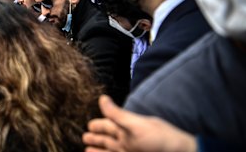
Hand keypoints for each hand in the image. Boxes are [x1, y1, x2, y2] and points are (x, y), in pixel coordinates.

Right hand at [82, 95, 196, 151]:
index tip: (88, 125)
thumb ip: (117, 114)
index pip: (108, 125)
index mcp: (127, 129)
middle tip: (84, 138)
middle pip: (107, 140)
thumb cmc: (161, 140)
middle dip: (95, 139)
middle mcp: (127, 141)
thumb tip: (102, 98)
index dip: (98, 125)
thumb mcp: (136, 125)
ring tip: (86, 151)